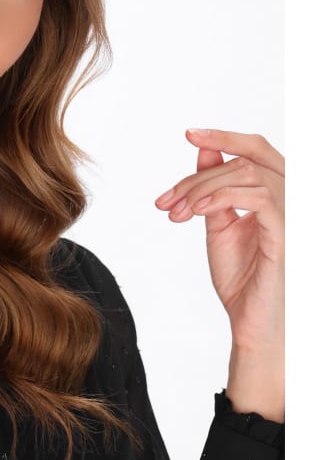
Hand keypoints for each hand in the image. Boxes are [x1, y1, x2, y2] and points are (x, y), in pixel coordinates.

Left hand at [155, 129, 283, 420]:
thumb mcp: (219, 226)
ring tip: (175, 214)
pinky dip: (220, 198)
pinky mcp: (287, 233)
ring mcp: (292, 214)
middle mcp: (290, 198)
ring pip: (247, 174)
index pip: (255, 150)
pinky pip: (258, 197)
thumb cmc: (242, 280)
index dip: (224, 137)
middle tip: (168, 194)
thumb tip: (204, 150)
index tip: (189, 135)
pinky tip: (194, 213)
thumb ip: (212, 189)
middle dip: (203, 166)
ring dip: (200, 189)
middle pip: (252, 154)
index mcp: (275, 193)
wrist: (252, 324)